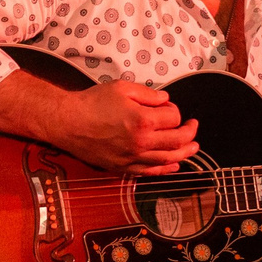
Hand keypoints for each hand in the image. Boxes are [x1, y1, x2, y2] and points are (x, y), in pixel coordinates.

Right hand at [0, 71, 199, 173]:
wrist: (68, 123)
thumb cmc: (92, 103)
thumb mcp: (123, 88)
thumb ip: (149, 94)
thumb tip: (166, 101)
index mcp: (143, 120)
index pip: (173, 117)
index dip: (174, 111)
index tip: (167, 107)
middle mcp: (142, 143)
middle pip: (177, 140)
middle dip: (190, 132)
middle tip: (194, 126)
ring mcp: (134, 158)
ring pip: (169, 159)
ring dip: (185, 153)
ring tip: (193, 147)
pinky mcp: (124, 168)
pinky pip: (151, 172)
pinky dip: (166, 169)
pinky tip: (175, 166)